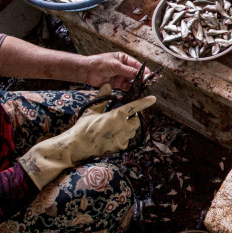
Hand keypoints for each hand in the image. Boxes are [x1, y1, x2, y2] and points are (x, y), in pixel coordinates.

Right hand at [18, 94, 156, 187]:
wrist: (78, 146)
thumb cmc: (84, 127)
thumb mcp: (92, 111)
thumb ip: (102, 98)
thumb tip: (107, 85)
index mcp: (117, 116)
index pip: (134, 107)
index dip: (144, 102)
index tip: (153, 99)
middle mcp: (123, 127)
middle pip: (135, 121)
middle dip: (131, 118)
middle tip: (120, 117)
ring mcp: (123, 139)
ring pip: (131, 131)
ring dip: (127, 127)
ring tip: (113, 127)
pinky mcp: (120, 147)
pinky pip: (126, 140)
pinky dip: (122, 136)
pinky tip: (110, 136)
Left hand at [82, 52, 148, 90]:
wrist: (88, 71)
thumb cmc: (99, 63)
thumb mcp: (115, 65)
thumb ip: (128, 71)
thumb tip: (140, 73)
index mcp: (123, 59)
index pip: (136, 64)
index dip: (143, 69)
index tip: (149, 74)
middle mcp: (123, 67)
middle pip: (135, 73)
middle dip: (141, 77)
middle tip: (147, 81)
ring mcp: (120, 76)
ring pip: (131, 81)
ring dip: (136, 84)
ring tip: (141, 86)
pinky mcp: (117, 84)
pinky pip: (126, 87)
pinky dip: (130, 89)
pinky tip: (134, 90)